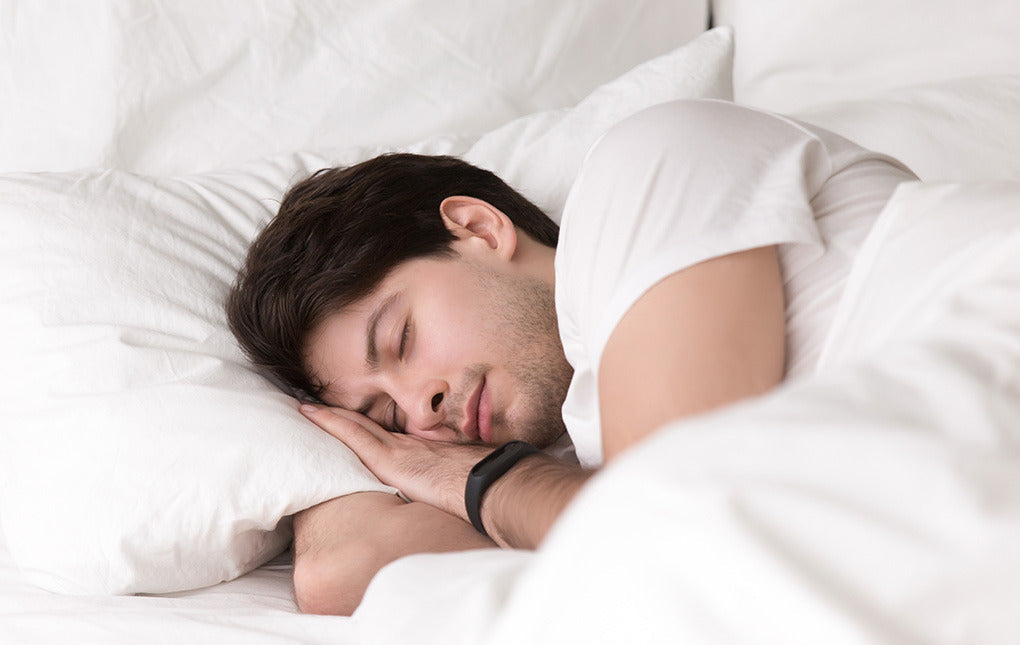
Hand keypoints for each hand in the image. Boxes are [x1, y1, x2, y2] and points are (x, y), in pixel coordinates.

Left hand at [299, 403, 491, 520]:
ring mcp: (398, 450)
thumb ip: (447, 486)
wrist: (491, 485)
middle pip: (367, 427)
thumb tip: (446, 498)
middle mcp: (407, 446)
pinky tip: (310, 413)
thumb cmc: (483, 490)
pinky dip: (331, 422)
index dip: (365, 426)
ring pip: (355, 426)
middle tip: (316, 406)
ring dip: (329, 416)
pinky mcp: (390, 459)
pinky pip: (353, 434)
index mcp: (422, 453)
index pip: (385, 437)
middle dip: (343, 417)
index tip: (347, 420)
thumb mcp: (461, 486)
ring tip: (305, 407)